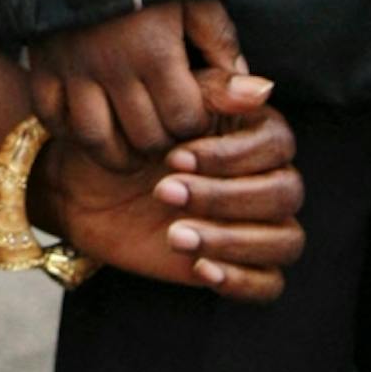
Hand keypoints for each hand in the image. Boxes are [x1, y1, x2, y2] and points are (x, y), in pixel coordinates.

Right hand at [29, 0, 245, 171]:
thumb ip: (222, 44)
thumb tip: (256, 92)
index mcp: (156, 52)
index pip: (184, 120)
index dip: (195, 124)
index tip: (193, 112)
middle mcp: (113, 68)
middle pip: (144, 137)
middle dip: (162, 142)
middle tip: (165, 131)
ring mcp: (73, 70)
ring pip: (96, 140)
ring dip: (118, 153)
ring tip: (130, 148)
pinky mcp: (42, 65)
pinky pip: (51, 118)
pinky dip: (69, 132)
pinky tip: (88, 127)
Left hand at [35, 71, 303, 302]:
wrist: (86, 186)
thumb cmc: (126, 135)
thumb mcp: (157, 104)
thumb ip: (209, 93)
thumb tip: (260, 89)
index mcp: (255, 133)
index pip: (277, 144)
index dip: (230, 154)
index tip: (175, 157)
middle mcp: (267, 178)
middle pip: (283, 193)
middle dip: (224, 196)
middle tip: (164, 192)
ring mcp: (258, 224)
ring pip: (284, 239)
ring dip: (232, 239)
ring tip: (175, 235)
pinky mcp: (241, 264)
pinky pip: (270, 282)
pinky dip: (242, 280)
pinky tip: (201, 269)